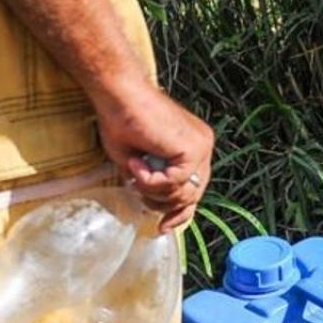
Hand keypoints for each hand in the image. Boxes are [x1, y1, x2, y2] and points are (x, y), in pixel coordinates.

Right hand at [92, 79, 214, 233]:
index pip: (194, 189)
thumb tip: (162, 212)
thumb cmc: (121, 122)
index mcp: (193, 148)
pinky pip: (174, 183)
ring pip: (183, 194)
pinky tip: (136, 163)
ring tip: (134, 169)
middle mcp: (203, 147)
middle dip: (163, 203)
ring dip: (152, 189)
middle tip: (139, 191)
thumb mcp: (140, 165)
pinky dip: (150, 180)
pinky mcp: (193, 148)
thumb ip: (156, 185)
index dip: (179, 212)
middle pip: (192, 196)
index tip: (162, 226)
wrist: (118, 95)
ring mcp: (201, 147)